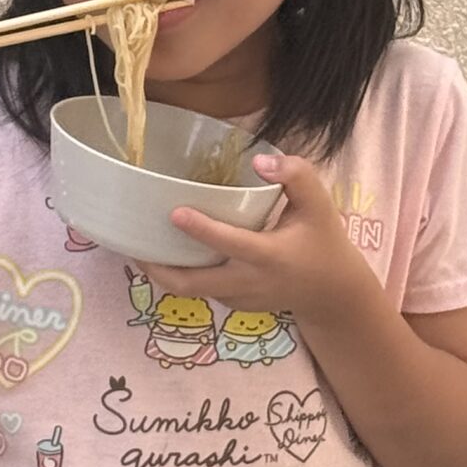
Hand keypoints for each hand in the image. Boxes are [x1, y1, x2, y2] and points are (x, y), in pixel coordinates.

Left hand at [152, 151, 372, 336]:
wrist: (332, 293)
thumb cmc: (323, 241)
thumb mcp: (319, 205)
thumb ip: (296, 176)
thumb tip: (260, 160)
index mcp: (269, 256)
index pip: (230, 245)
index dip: (201, 230)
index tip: (174, 213)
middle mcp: (249, 283)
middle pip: (193, 285)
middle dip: (159, 268)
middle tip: (133, 245)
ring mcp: (239, 299)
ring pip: (192, 292)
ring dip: (164, 273)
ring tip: (139, 248)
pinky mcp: (234, 305)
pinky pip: (201, 292)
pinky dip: (182, 276)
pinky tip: (168, 254)